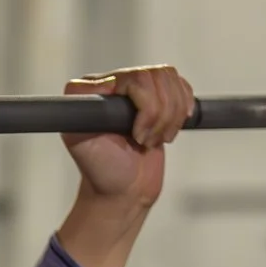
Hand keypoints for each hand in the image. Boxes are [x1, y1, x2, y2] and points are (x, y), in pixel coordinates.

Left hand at [56, 63, 193, 266]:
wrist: (124, 190)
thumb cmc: (102, 172)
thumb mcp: (82, 143)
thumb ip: (83, 114)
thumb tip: (98, 84)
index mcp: (91, 90)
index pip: (135, 77)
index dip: (146, 107)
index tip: (138, 135)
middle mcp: (113, 84)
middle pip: (158, 76)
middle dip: (159, 115)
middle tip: (145, 142)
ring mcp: (136, 89)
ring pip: (172, 81)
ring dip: (171, 117)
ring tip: (154, 140)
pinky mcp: (158, 98)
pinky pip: (181, 87)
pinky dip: (182, 111)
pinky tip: (168, 131)